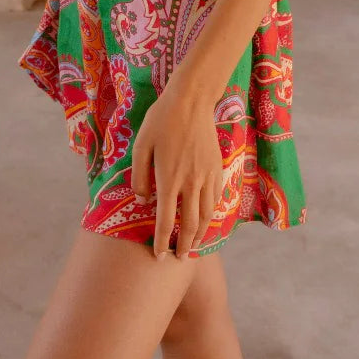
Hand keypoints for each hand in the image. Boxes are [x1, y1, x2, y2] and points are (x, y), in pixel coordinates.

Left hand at [130, 76, 224, 259]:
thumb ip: (140, 176)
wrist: (191, 100)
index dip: (162, 241)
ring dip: (201, 234)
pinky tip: (207, 219)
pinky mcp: (218, 168)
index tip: (159, 255)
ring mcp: (207, 176)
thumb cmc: (161, 120)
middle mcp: (191, 182)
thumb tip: (143, 201)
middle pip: (190, 224)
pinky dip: (212, 215)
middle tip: (180, 258)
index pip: (166, 220)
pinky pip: (217, 199)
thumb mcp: (141, 145)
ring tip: (194, 245)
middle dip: (185, 245)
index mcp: (169, 178)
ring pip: (207, 215)